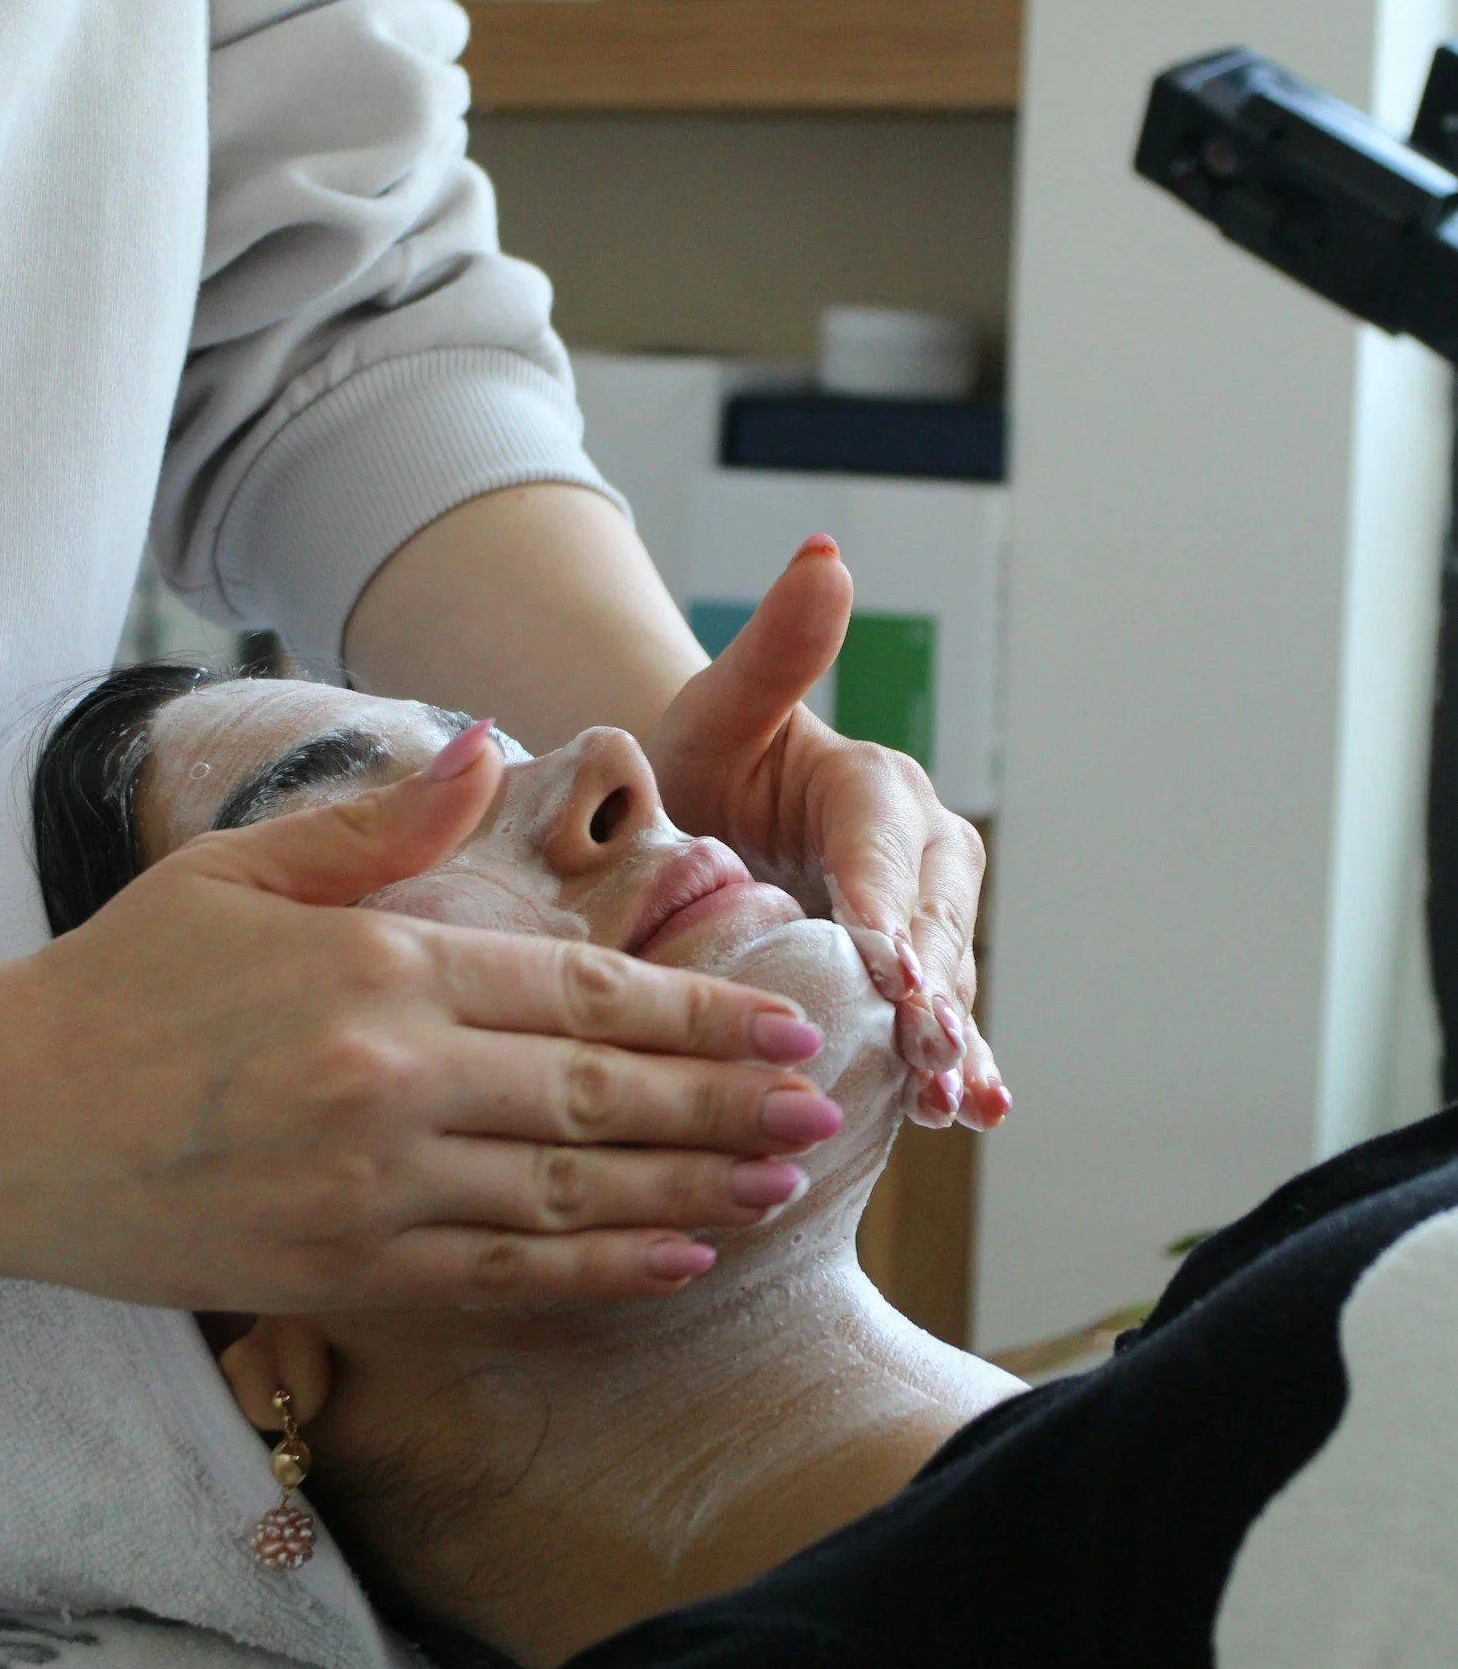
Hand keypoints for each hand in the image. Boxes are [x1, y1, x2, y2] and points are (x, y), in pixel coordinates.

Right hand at [0, 727, 833, 1309]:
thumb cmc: (119, 980)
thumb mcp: (241, 870)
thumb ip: (381, 823)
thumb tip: (487, 745)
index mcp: (384, 969)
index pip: (583, 991)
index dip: (698, 1011)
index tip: (783, 1021)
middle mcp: (396, 1083)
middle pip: (603, 1096)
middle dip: (726, 1102)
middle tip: (824, 1108)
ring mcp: (372, 1190)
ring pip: (573, 1197)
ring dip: (691, 1190)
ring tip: (780, 1184)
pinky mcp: (341, 1273)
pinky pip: (502, 1279)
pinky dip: (598, 1274)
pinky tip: (675, 1261)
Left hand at [647, 539, 1009, 1133]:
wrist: (697, 828)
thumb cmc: (698, 763)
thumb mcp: (717, 709)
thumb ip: (775, 646)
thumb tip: (825, 555)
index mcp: (871, 783)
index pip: (884, 838)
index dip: (887, 898)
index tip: (882, 956)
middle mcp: (915, 851)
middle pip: (934, 919)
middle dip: (933, 985)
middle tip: (924, 1047)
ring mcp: (919, 921)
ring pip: (948, 978)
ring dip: (955, 1039)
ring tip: (954, 1100)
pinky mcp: (911, 980)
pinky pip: (942, 1022)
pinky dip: (959, 1065)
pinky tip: (972, 1113)